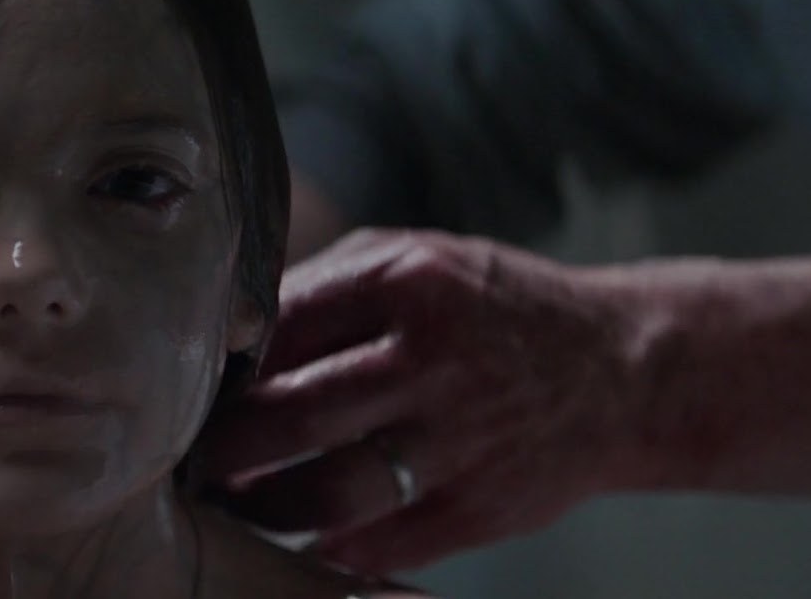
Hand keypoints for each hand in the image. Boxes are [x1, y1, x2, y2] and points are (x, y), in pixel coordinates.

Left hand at [198, 228, 658, 572]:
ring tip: (233, 501)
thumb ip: (324, 288)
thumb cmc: (494, 308)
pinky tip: (299, 533)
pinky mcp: (482, 507)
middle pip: (289, 419)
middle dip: (220, 450)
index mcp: (407, 283)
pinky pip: (380, 545)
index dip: (218, 368)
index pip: (276, 328)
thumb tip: (227, 338)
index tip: (183, 386)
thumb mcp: (417, 260)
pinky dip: (327, 548)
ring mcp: (461, 442)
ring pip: (327, 494)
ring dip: (262, 507)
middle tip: (188, 459)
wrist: (627, 369)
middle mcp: (432, 362)